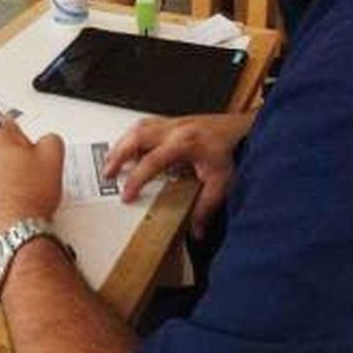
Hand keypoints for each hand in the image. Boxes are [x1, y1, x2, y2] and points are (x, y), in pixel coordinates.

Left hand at [0, 117, 64, 240]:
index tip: (30, 146)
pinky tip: (16, 201)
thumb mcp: (54, 157)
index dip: (26, 138)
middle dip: (16, 157)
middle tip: (33, 172)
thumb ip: (51, 138)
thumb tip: (47, 141)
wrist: (15, 229)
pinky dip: (0, 191)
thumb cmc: (30, 196)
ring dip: (7, 174)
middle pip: (1, 147)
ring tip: (25, 190)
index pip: (9, 124)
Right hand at [104, 112, 253, 238]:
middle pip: (137, 137)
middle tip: (107, 174)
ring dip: (123, 143)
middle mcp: (176, 129)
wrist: (245, 130)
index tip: (126, 194)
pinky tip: (130, 146)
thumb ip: (205, 208)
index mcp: (185, 143)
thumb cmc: (234, 150)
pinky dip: (134, 136)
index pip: (151, 161)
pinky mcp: (175, 121)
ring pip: (139, 127)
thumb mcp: (222, 183)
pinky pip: (147, 124)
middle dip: (118, 155)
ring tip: (112, 160)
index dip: (136, 179)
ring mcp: (174, 122)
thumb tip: (195, 232)